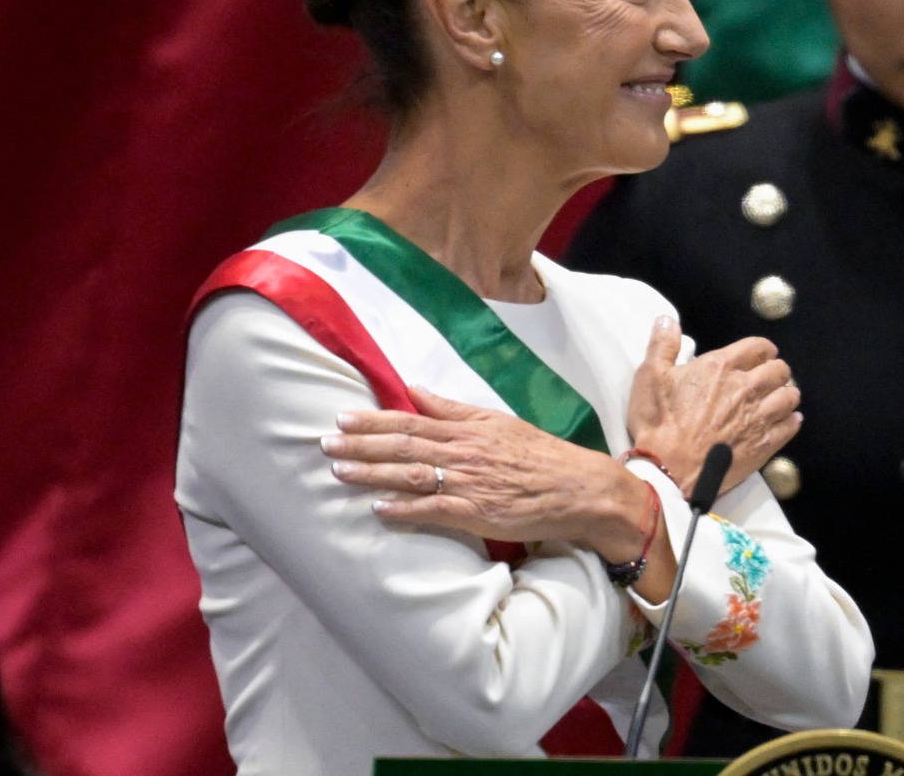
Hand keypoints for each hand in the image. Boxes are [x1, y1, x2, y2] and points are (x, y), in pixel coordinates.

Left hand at [319, 386, 644, 552]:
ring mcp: (469, 483)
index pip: (411, 421)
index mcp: (467, 428)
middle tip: (325, 443)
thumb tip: (413, 389)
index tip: (342, 417)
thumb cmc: (538, 455)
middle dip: (361, 444)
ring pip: (412, 474)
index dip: (373, 420)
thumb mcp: (496, 421)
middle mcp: (464, 452)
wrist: (578, 488)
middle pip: (404, 445)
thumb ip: (452, 408)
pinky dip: (405, 509)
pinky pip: (434, 510)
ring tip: (338, 471)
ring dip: (372, 473)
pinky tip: (378, 509)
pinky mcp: (477, 513)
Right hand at [625, 316, 801, 494]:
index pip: (758, 347)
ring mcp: (759, 417)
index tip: (760, 355)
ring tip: (776, 399)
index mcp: (721, 366)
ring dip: (785, 395)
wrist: (669, 469)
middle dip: (775, 370)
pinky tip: (785, 422)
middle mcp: (746, 388)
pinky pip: (791, 426)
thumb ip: (662, 344)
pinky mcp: (765, 444)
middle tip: (766, 378)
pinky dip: (791, 421)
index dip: (762, 349)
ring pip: (790, 397)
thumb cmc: (658, 422)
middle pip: (779, 370)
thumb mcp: (650, 376)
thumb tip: (666, 319)